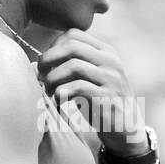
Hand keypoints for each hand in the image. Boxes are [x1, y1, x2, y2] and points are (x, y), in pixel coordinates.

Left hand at [36, 29, 147, 156]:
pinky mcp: (107, 97)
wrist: (126, 128)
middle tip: (40, 74)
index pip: (74, 35)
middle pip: (71, 46)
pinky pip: (78, 87)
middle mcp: (111, 61)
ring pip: (73, 66)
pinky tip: (58, 101)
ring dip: (53, 78)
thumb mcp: (92, 78)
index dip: (53, 46)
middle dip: (48, 59)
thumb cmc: (101, 102)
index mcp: (106, 52)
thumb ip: (73, 66)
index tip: (47, 64)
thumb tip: (38, 63)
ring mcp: (111, 79)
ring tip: (48, 90)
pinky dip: (62, 92)